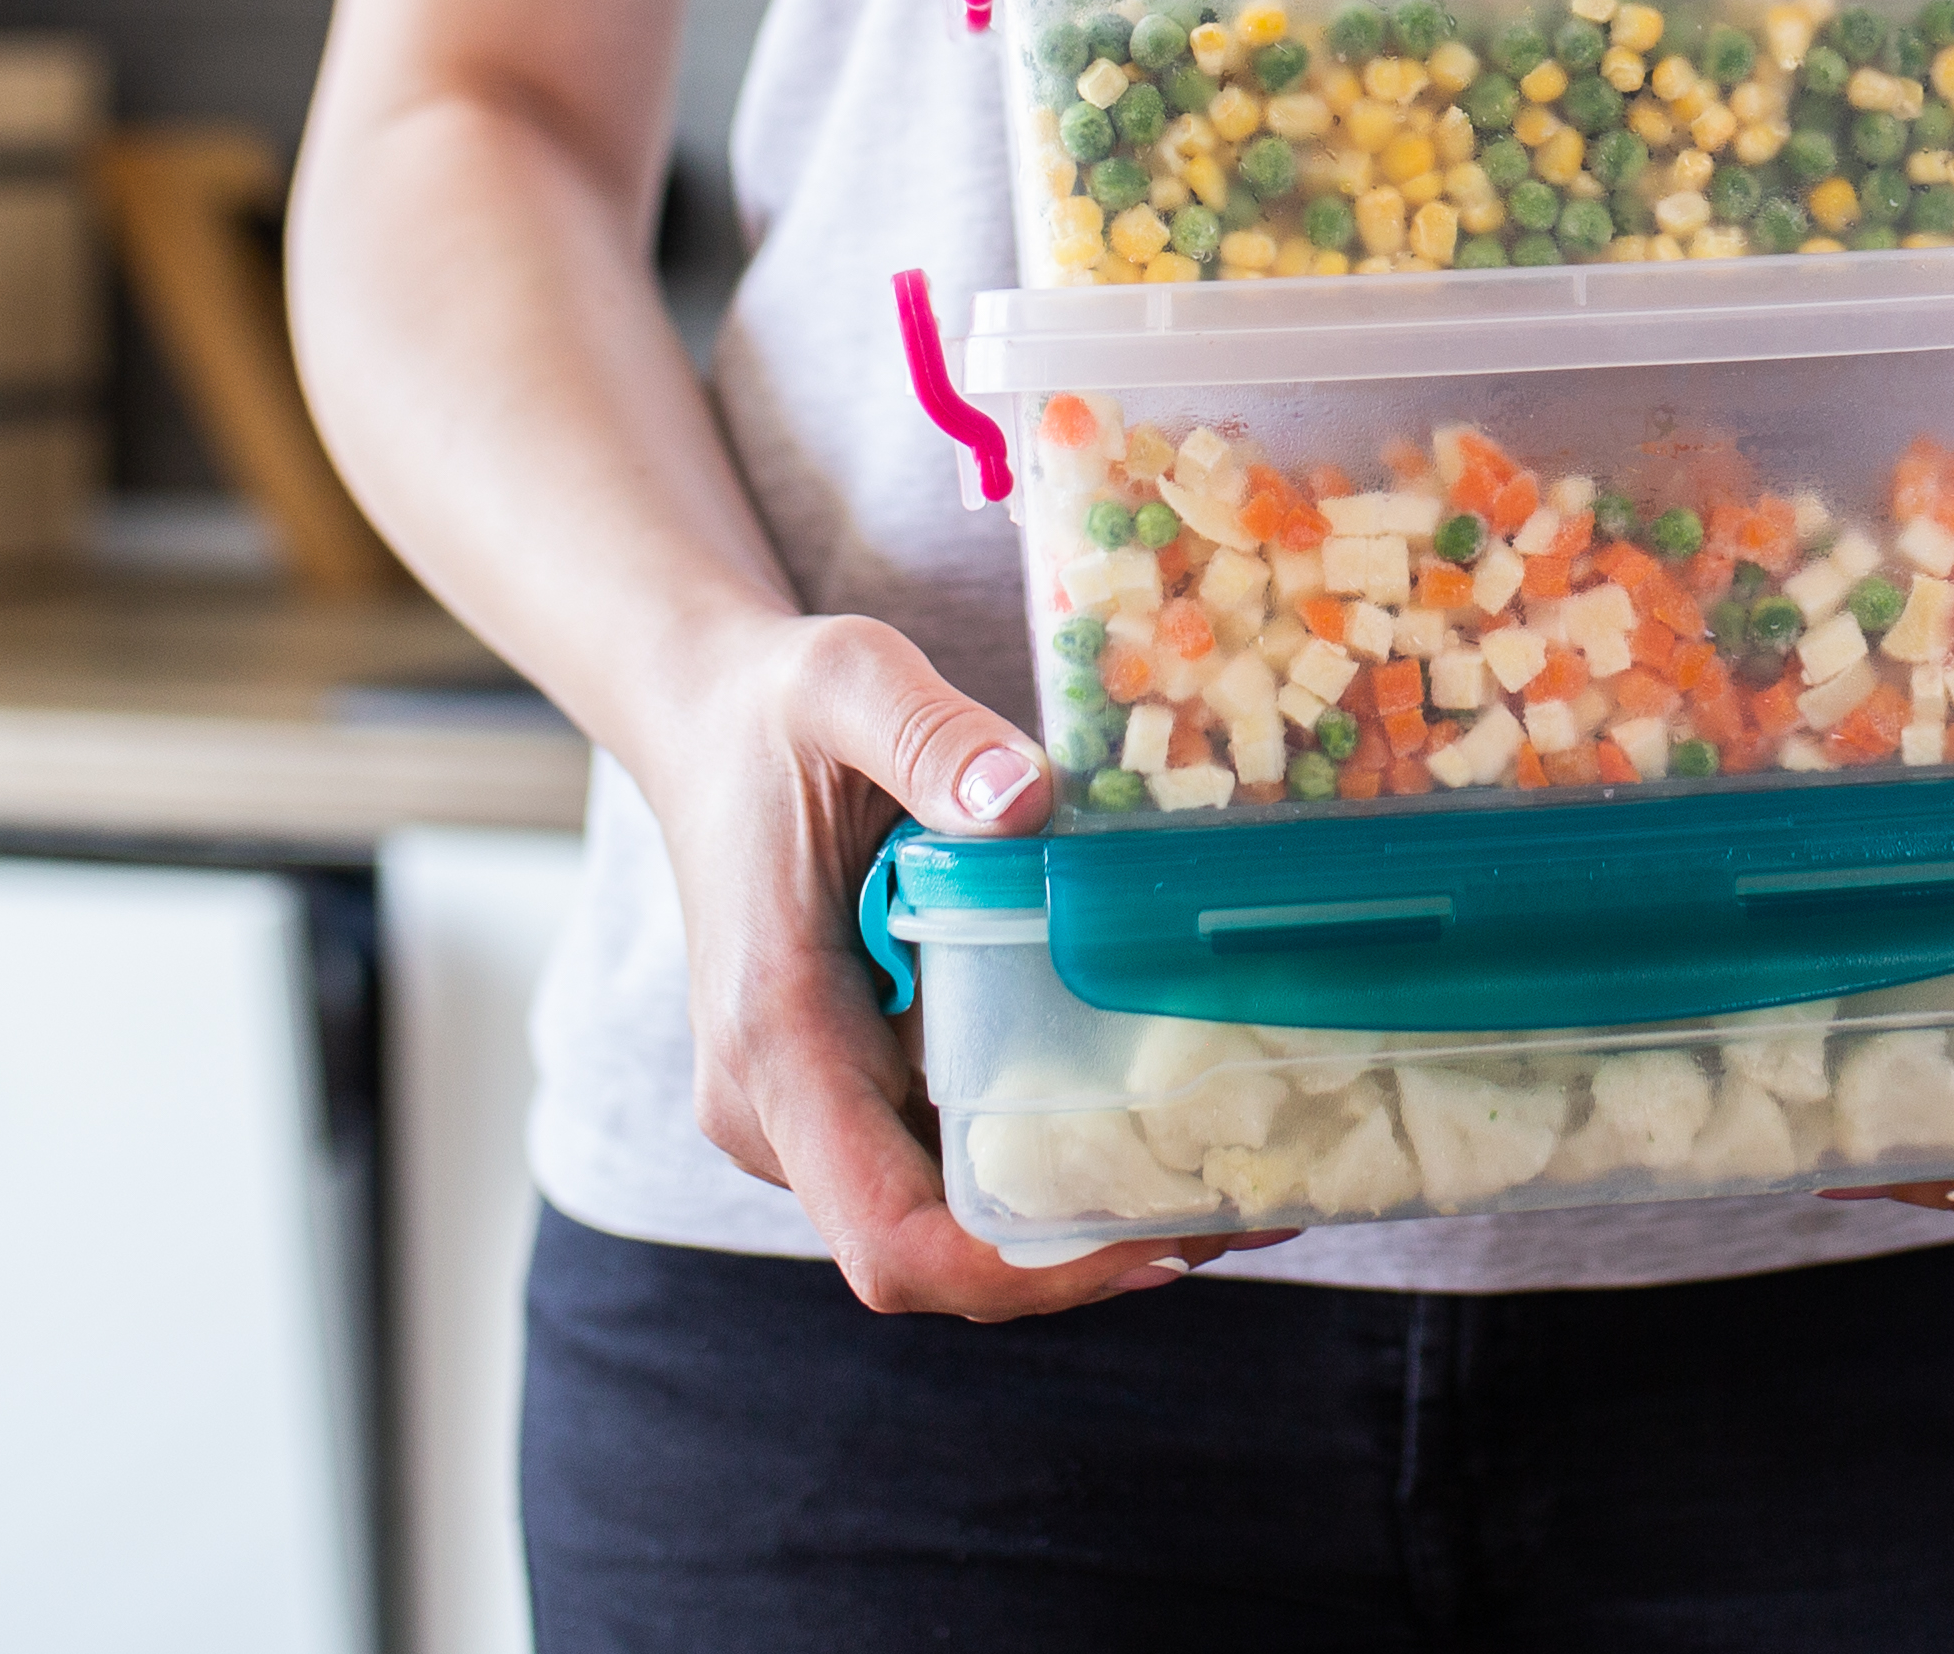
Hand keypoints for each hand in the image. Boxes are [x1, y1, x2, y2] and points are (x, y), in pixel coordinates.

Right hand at [632, 609, 1289, 1315]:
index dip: (1019, 1274)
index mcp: (773, 1041)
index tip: (1152, 1243)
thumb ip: (928, 735)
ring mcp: (810, 1115)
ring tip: (1238, 1175)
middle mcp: (778, 1113)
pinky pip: (949, 1166)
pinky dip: (1051, 1167)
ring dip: (1080, 1224)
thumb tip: (1022, 802)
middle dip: (1085, 1259)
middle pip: (938, 1257)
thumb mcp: (847, 679)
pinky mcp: (849, 1093)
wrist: (707, 725)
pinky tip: (1165, 1119)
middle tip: (1246, 1204)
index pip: (889, 1240)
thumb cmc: (772, 709)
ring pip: (950, 1226)